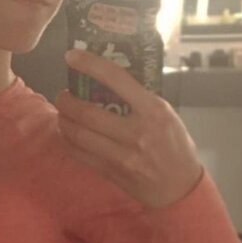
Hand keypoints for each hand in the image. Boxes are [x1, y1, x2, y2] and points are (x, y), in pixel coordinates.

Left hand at [54, 49, 203, 209]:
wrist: (178, 186)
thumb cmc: (174, 144)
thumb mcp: (166, 114)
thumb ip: (139, 98)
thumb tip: (106, 79)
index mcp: (152, 110)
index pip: (116, 79)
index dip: (90, 64)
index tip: (72, 56)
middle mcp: (135, 132)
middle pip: (86, 112)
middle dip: (66, 100)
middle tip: (63, 94)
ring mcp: (121, 155)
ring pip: (77, 134)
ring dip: (63, 120)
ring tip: (63, 113)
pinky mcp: (110, 171)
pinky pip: (78, 153)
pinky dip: (67, 140)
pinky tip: (68, 133)